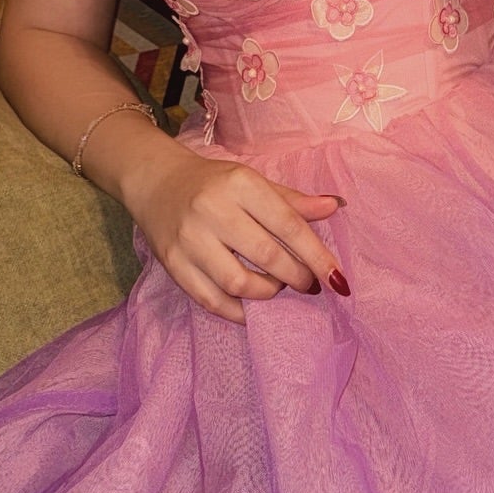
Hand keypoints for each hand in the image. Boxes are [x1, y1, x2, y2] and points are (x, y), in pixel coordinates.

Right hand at [121, 144, 345, 324]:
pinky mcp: (173, 263)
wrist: (156, 183)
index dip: (317, 256)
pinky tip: (252, 307)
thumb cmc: (214, 183)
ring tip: (276, 287)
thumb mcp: (253, 181)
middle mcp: (213, 209)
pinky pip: (211, 299)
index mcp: (240, 184)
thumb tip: (336, 207)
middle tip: (308, 284)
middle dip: (296, 277)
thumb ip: (292, 200)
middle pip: (267, 256)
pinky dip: (238, 311)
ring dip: (268, 293)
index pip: (288, 225)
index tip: (337, 279)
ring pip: (239, 283)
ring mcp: (190, 239)